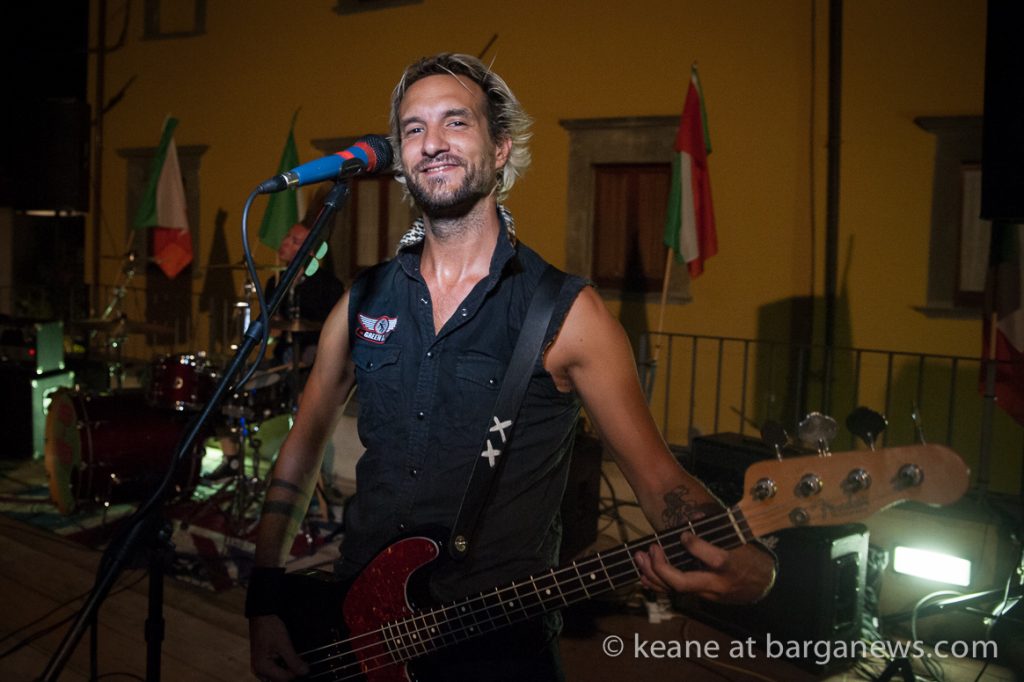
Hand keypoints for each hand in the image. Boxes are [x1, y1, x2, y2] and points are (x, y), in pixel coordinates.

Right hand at [249, 614, 309, 680]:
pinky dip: (283, 665)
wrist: (262, 615)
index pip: (286, 679)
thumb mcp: (284, 644)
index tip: (305, 664)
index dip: (297, 671)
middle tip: (299, 660)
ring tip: (291, 655)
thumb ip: (294, 660)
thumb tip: (304, 672)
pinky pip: (275, 669)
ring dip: (287, 668)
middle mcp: (259, 671)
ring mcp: (259, 667)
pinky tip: (286, 656)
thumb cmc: (270, 627)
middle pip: (281, 679)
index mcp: (262, 668)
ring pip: (278, 675)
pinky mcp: (262, 663)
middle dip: (291, 671)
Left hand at [634, 533, 775, 603]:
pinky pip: (674, 593)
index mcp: (730, 566)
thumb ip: (718, 529)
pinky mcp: (699, 596)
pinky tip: (643, 574)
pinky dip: (657, 584)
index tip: (683, 534)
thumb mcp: (740, 540)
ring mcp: (705, 593)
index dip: (696, 547)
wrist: (759, 586)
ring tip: (639, 557)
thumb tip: (694, 516)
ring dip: (653, 574)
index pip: (715, 560)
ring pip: (674, 590)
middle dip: (662, 567)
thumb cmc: (748, 557)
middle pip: (684, 583)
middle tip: (651, 548)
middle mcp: (716, 584)